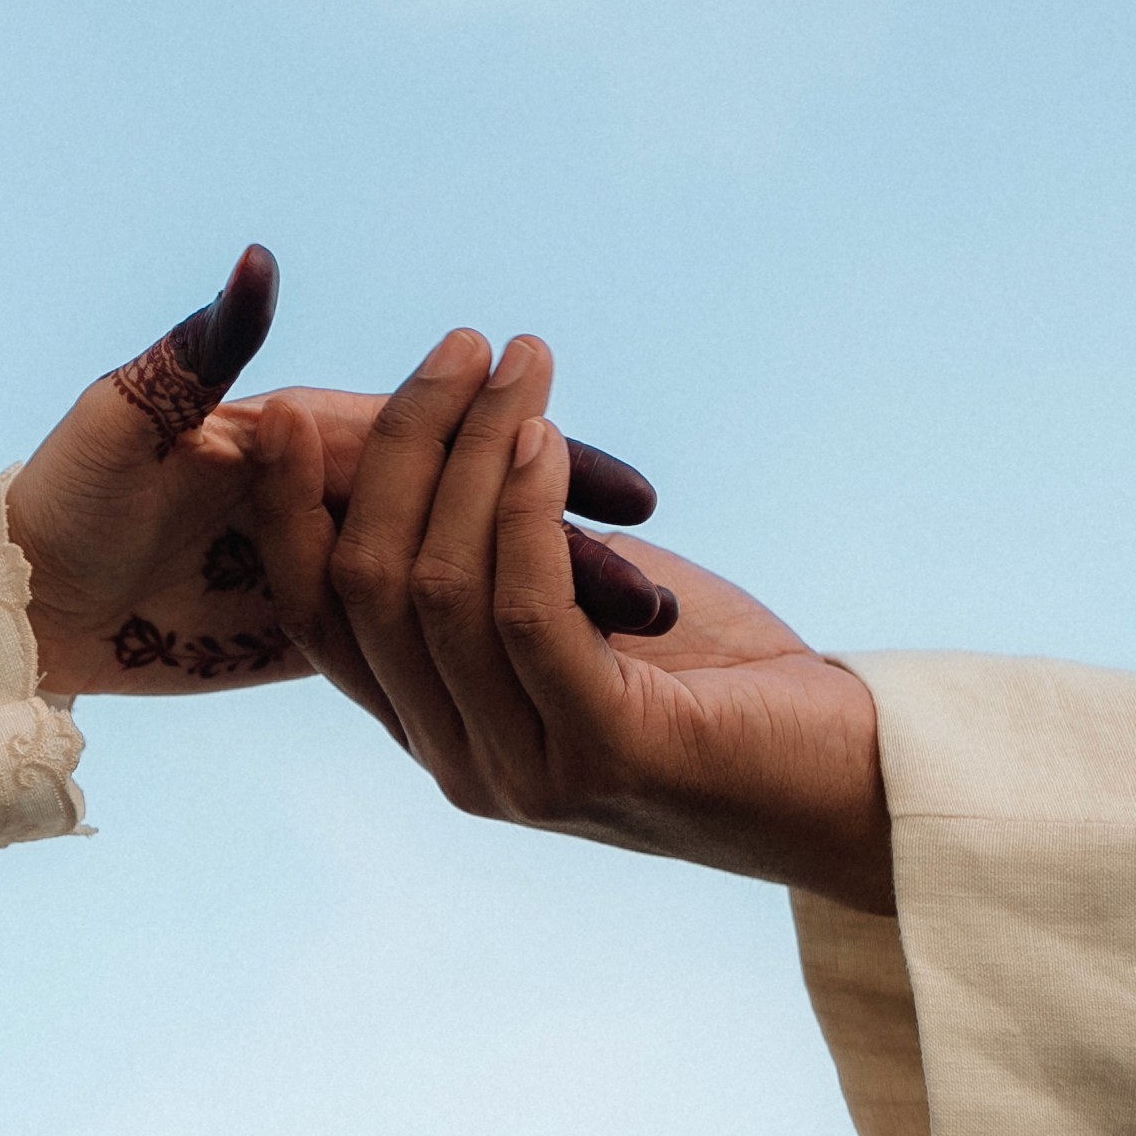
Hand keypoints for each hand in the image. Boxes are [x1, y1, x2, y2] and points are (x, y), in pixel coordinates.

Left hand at [6, 253, 664, 699]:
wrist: (15, 599)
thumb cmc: (57, 497)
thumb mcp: (125, 419)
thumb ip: (203, 351)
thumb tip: (261, 267)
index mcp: (304, 434)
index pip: (445, 439)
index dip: (535, 458)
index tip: (624, 487)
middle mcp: (331, 489)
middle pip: (475, 507)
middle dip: (566, 540)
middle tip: (656, 585)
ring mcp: (330, 557)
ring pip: (463, 572)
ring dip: (546, 596)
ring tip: (637, 638)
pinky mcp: (312, 626)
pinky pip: (421, 630)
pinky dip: (492, 639)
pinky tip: (563, 665)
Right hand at [245, 330, 893, 911]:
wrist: (848, 787)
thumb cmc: (721, 682)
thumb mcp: (586, 604)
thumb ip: (503, 555)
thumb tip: (448, 435)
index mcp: (438, 730)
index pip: (319, 617)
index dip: (288, 513)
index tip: (287, 408)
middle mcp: (459, 762)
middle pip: (370, 585)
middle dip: (403, 447)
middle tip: (459, 348)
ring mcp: (524, 770)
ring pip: (441, 588)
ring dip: (473, 453)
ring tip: (516, 366)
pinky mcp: (602, 754)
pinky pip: (527, 613)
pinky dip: (526, 511)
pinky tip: (545, 439)